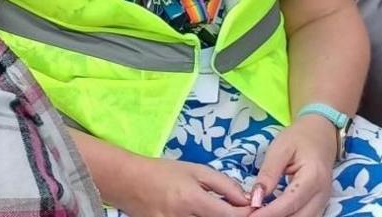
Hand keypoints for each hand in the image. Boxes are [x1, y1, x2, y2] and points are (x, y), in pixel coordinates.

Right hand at [116, 155, 252, 216]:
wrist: (127, 181)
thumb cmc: (163, 172)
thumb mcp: (195, 170)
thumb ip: (224, 185)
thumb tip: (248, 200)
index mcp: (192, 199)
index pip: (229, 216)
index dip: (247, 214)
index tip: (254, 209)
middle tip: (236, 211)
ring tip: (215, 210)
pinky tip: (201, 215)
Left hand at [249, 115, 337, 216]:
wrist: (321, 134)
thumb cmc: (299, 138)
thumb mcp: (280, 148)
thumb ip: (268, 173)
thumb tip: (255, 197)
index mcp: (313, 177)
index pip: (290, 203)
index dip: (269, 213)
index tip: (251, 215)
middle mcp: (322, 194)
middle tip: (252, 215)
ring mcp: (324, 201)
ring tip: (260, 214)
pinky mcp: (320, 204)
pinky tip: (273, 214)